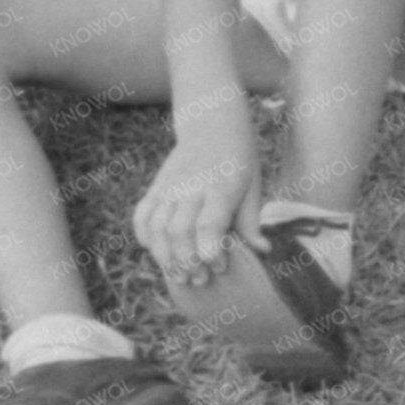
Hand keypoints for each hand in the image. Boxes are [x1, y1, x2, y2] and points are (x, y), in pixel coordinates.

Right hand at [134, 120, 260, 285]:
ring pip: (157, 226)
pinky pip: (142, 215)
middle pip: (179, 230)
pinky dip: (145, 236)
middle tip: (200, 279)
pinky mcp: (156, 187)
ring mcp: (169, 186)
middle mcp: (191, 187)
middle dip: (187, 261)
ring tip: (179, 275)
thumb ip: (251, 221)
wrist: (212, 125)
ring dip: (165, 256)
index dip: (210, 250)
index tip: (219, 266)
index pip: (208, 223)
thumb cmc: (238, 161)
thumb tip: (262, 252)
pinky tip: (156, 251)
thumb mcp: (253, 186)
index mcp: (220, 187)